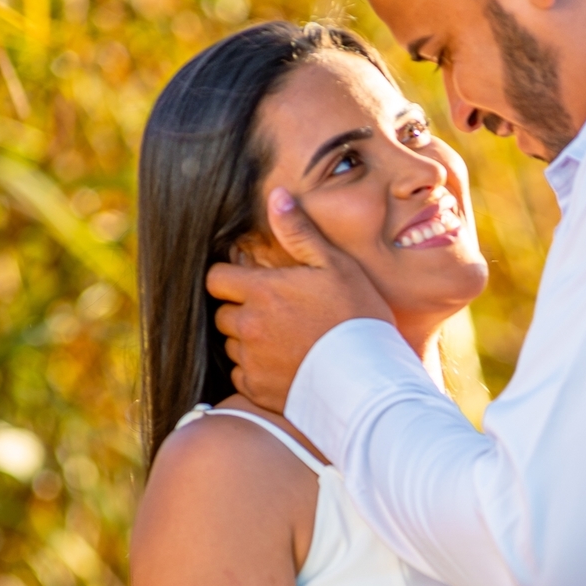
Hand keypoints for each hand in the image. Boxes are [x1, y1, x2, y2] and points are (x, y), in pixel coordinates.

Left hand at [206, 189, 394, 411]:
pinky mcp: (258, 390)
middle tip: (275, 314)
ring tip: (285, 342)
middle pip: (222, 314)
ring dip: (249, 341)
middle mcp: (248, 326)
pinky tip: (286, 367)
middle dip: (241, 311)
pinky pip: (243, 376)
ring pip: (232, 346)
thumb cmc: (357, 317)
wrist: (369, 378)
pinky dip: (257, 371)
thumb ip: (299, 232)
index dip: (230, 279)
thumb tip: (276, 195)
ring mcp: (251, 361)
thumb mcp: (335, 266)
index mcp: (261, 292)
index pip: (216, 279)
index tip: (252, 284)